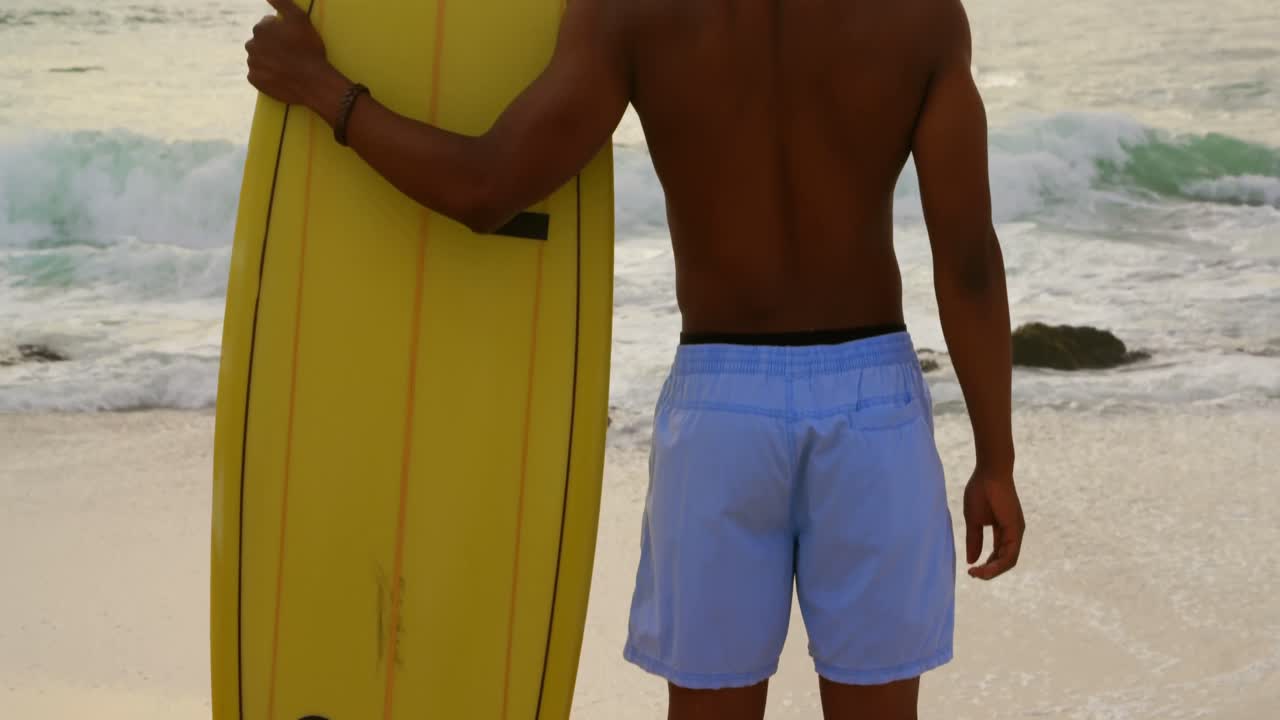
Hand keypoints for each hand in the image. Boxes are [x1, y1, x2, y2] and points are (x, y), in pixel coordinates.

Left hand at [245, 0, 330, 106]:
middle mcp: (251, 44)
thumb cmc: (308, 48)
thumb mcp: (299, 18)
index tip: (293, 40)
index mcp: (260, 28)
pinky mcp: (254, 80)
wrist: (312, 81)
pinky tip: (280, 76)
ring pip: (259, 58)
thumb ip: (281, 2)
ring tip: (286, 66)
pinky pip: (258, 74)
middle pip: (261, 42)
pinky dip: (266, 75)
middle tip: (290, 54)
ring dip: (268, 60)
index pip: (268, 26)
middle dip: (272, 46)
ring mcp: (252, 63)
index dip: (282, 32)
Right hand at [963, 464, 1024, 579]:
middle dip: (989, 571)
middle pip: (1005, 561)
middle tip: (973, 574)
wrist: (989, 472)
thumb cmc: (980, 491)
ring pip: (1009, 560)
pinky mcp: (1015, 529)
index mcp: (1004, 531)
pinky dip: (997, 564)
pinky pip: (1010, 554)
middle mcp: (1013, 533)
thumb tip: (971, 559)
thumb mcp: (974, 520)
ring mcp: (1016, 531)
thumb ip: (974, 540)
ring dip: (993, 571)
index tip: (970, 569)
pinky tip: (984, 567)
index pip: (998, 555)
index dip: (986, 565)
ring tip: (977, 574)